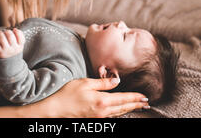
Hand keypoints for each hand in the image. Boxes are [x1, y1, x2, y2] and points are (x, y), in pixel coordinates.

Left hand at [0, 28, 24, 57]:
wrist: (8, 61)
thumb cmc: (13, 49)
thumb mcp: (19, 44)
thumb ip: (20, 35)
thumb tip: (15, 29)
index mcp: (19, 46)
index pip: (20, 37)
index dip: (17, 31)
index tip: (14, 30)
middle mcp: (13, 49)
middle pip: (10, 36)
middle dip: (7, 31)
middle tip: (6, 31)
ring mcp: (6, 50)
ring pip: (2, 38)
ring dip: (0, 33)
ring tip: (0, 33)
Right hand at [35, 77, 149, 117]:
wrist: (54, 110)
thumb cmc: (67, 95)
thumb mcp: (85, 83)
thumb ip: (102, 82)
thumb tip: (116, 81)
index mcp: (102, 101)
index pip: (124, 99)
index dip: (135, 98)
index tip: (144, 97)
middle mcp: (103, 112)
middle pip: (124, 108)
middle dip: (136, 105)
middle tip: (146, 103)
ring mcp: (98, 118)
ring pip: (118, 114)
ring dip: (129, 109)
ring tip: (136, 107)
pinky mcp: (93, 120)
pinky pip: (110, 117)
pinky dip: (119, 113)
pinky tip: (120, 111)